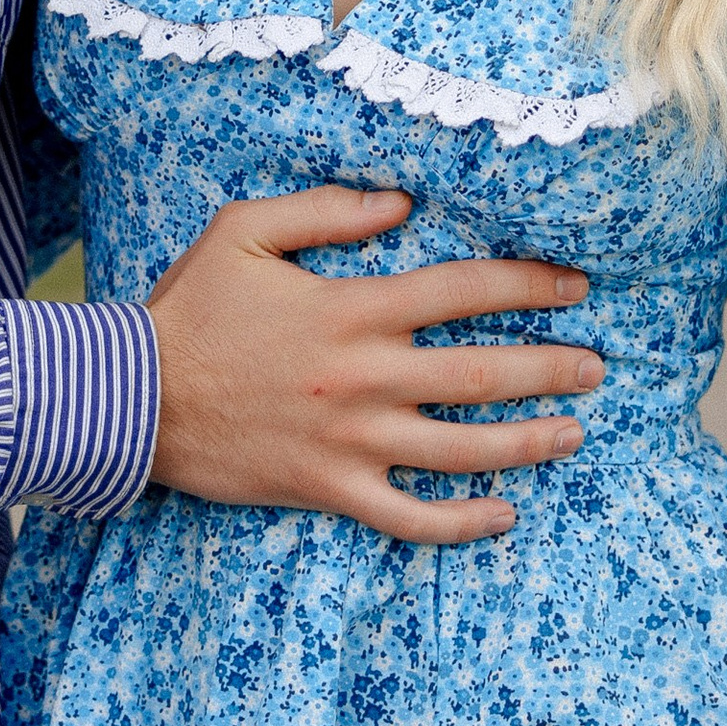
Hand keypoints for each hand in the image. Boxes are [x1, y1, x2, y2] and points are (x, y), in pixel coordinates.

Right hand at [144, 184, 600, 545]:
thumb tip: (402, 202)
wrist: (129, 397)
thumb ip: (327, 211)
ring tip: (573, 434)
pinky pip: (410, 518)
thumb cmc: (189, 309)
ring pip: (462, 450)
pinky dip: (461, 523)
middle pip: (482, 375)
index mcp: (353, 309)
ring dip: (528, 443)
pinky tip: (503, 516)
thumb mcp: (245, 229)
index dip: (529, 286)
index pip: (464, 291)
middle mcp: (365, 377)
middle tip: (596, 367)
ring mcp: (352, 441)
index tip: (575, 286)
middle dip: (551, 369)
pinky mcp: (329, 489)